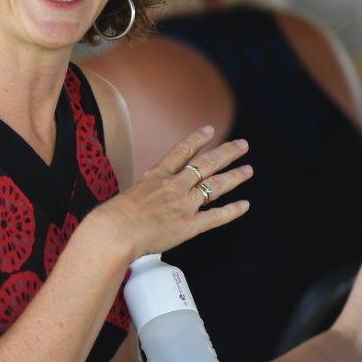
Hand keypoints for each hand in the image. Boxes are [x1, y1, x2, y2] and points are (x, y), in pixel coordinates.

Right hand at [93, 126, 251, 259]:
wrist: (116, 231)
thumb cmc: (114, 216)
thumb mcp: (130, 193)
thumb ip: (145, 192)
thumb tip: (147, 196)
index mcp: (158, 175)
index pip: (182, 151)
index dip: (198, 139)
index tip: (209, 130)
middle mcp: (175, 185)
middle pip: (207, 164)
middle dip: (227, 152)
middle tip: (242, 145)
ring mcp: (185, 204)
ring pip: (216, 186)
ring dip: (235, 176)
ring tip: (248, 170)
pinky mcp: (190, 225)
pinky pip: (216, 216)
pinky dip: (232, 211)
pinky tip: (244, 205)